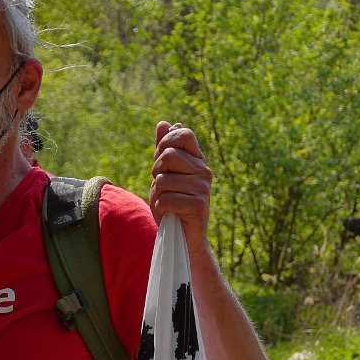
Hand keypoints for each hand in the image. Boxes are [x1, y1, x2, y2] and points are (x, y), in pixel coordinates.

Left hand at [149, 120, 212, 253]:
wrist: (182, 236)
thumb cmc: (172, 204)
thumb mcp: (164, 174)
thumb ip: (163, 150)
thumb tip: (164, 123)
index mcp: (197, 161)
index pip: (183, 134)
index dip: (164, 144)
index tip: (159, 161)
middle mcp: (204, 171)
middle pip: (169, 155)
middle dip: (156, 172)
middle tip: (161, 186)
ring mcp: (202, 188)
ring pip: (163, 180)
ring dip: (157, 194)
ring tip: (167, 203)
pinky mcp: (197, 205)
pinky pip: (166, 199)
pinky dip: (161, 207)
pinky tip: (170, 213)